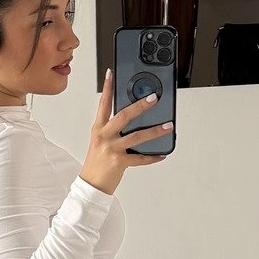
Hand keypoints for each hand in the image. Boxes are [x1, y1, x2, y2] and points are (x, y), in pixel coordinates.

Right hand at [79, 70, 171, 195]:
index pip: (103, 104)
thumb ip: (113, 129)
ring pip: (136, 136)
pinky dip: (152, 157)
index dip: (107, 88)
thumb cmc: (96, 162)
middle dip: (140, 106)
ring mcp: (111, 149)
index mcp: (99, 128)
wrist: (90, 184)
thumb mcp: (100, 141)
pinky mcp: (119, 162)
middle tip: (154, 98)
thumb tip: (133, 118)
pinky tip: (161, 154)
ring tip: (168, 126)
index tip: (111, 74)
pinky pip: (140, 158)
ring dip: (155, 131)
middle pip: (123, 116)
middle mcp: (104, 136)